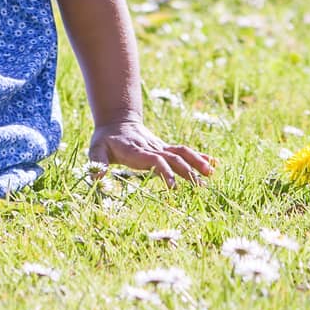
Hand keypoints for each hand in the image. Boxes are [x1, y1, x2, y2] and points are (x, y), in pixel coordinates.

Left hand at [89, 121, 216, 188]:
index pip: (155, 160)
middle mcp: (151, 148)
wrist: (116, 122)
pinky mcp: (165, 148)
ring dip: (196, 162)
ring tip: (211, 174)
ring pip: (182, 152)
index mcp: (136, 151)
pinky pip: (183, 151)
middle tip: (200, 187)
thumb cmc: (104, 140)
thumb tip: (98, 178)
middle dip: (187, 171)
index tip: (173, 188)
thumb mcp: (95, 149)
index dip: (165, 172)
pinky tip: (213, 164)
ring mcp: (160, 147)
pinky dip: (198, 156)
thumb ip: (97, 163)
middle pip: (173, 157)